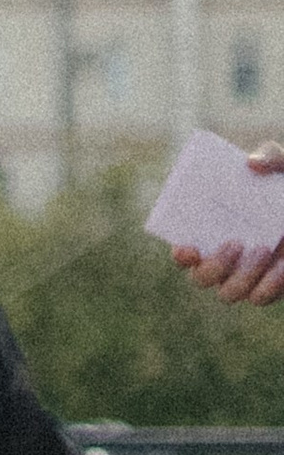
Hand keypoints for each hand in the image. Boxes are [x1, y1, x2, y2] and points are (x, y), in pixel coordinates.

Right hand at [171, 146, 283, 304]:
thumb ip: (270, 156)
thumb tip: (250, 164)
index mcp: (213, 232)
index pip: (184, 252)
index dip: (180, 255)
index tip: (187, 248)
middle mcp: (224, 259)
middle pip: (201, 278)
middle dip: (213, 266)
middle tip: (235, 242)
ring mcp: (246, 277)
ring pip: (228, 293)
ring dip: (241, 276)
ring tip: (262, 248)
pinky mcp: (269, 288)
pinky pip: (260, 298)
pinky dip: (269, 286)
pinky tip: (282, 266)